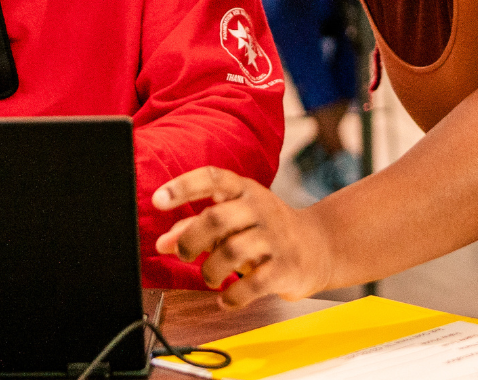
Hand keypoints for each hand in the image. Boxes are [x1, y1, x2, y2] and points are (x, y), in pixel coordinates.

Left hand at [154, 167, 332, 306]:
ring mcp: (275, 237)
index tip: (158, 199)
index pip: (213, 178)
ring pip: (231, 252)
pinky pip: (253, 285)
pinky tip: (227, 298)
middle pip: (216, 218)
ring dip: (210, 271)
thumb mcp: (232, 220)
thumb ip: (195, 228)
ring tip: (210, 278)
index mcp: (245, 190)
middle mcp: (260, 208)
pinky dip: (233, 296)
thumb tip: (162, 243)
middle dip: (191, 240)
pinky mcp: (285, 267)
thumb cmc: (266, 230)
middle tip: (184, 255)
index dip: (184, 187)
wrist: (319, 246)